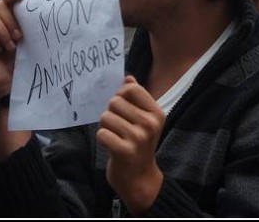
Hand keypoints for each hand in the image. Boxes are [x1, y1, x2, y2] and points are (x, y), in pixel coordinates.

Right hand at [0, 0, 24, 98]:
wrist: (8, 85)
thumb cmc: (17, 63)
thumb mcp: (23, 40)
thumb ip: (22, 23)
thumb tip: (28, 4)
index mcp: (4, 20)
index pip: (6, 1)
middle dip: (10, 20)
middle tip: (19, 37)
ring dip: (3, 32)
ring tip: (10, 47)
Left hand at [97, 76, 164, 214]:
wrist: (139, 179)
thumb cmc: (139, 144)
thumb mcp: (144, 120)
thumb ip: (136, 98)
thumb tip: (128, 78)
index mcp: (156, 113)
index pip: (130, 89)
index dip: (120, 96)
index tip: (123, 110)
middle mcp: (150, 124)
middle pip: (115, 102)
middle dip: (111, 114)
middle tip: (119, 128)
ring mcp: (138, 138)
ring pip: (106, 117)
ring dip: (106, 127)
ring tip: (116, 138)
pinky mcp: (125, 151)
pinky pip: (102, 133)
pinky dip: (103, 139)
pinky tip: (112, 147)